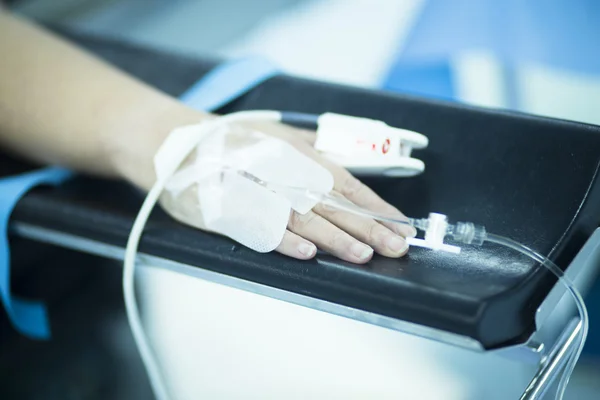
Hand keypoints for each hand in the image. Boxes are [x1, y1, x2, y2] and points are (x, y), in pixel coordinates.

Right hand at [245, 121, 415, 263]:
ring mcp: (259, 192)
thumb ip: (313, 149)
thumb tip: (348, 162)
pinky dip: (284, 241)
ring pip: (304, 218)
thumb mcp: (280, 135)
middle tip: (396, 246)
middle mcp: (285, 173)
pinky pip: (262, 228)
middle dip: (367, 226)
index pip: (347, 184)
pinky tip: (308, 253)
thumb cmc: (235, 141)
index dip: (375, 206)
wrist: (181, 146)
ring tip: (362, 255)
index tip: (401, 224)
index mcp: (300, 155)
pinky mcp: (233, 211)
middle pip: (332, 203)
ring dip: (335, 238)